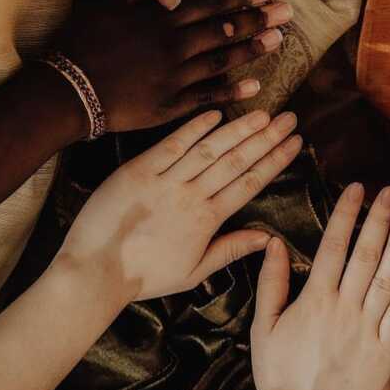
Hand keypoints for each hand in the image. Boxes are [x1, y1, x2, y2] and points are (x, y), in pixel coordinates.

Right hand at [55, 0, 291, 131]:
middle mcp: (173, 46)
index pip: (208, 4)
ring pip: (222, 60)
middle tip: (286, 10)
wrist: (64, 90)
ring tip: (279, 39)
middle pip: (223, 29)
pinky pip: (208, 97)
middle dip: (257, 18)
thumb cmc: (79, 45)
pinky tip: (256, 85)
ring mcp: (175, 77)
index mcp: (159, 20)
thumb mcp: (105, 7)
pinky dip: (232, 90)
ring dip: (253, 49)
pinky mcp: (171, 105)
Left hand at [57, 108, 300, 302]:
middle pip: (236, 161)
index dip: (275, 161)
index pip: (249, 183)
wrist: (95, 271)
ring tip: (263, 113)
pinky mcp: (139, 171)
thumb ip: (231, 250)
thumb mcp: (193, 271)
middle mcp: (191, 197)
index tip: (295, 143)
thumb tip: (268, 238)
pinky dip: (193, 129)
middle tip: (289, 118)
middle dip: (266, 138)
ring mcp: (165, 181)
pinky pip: (171, 146)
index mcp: (207, 220)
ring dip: (239, 130)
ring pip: (210, 150)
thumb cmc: (144, 276)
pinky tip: (215, 114)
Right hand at [251, 184, 389, 389]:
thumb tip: (273, 242)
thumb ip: (271, 282)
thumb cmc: (278, 374)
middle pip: (365, 255)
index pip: (333, 246)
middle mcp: (343, 309)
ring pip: (386, 278)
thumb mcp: (263, 326)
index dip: (347, 214)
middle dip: (379, 219)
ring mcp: (366, 330)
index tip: (357, 189)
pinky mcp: (384, 352)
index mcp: (314, 300)